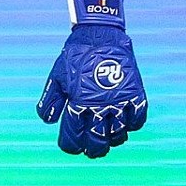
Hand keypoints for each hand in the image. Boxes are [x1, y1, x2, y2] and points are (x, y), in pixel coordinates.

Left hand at [36, 0, 147, 157]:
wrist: (99, 33)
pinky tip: (126, 124)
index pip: (73, 135)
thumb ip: (50, 100)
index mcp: (77, 103)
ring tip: (108, 138)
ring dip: (113, 140)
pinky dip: (132, 125)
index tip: (71, 148)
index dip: (70, 146)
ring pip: (119, 134)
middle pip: (98, 140)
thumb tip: (48, 122)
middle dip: (93, 150)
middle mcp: (99, 105)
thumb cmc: (75, 55)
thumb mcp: (57, 76)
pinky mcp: (135, 92)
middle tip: (91, 152)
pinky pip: (137, 119)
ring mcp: (119, 100)